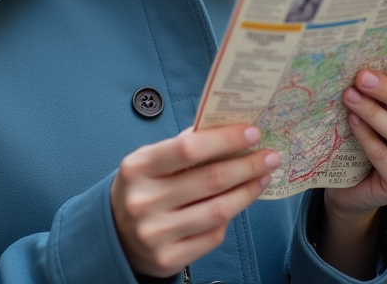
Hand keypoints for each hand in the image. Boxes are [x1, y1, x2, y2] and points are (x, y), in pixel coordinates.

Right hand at [110, 124, 280, 277]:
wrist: (116, 235)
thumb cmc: (141, 189)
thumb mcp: (150, 161)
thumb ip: (183, 146)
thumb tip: (227, 128)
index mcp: (138, 168)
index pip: (188, 148)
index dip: (224, 140)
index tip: (252, 133)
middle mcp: (144, 201)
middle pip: (210, 180)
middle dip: (247, 165)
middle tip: (269, 156)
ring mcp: (155, 233)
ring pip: (218, 211)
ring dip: (247, 191)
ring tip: (263, 177)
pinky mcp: (168, 259)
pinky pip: (213, 236)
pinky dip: (230, 217)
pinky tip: (239, 203)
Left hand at [328, 45, 386, 220]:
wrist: (354, 184)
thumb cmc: (368, 136)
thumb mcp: (378, 108)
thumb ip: (381, 87)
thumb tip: (364, 53)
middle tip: (361, 77)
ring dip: (374, 112)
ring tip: (349, 97)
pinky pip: (386, 158)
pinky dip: (368, 138)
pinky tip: (352, 122)